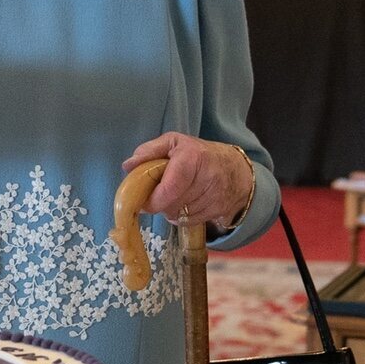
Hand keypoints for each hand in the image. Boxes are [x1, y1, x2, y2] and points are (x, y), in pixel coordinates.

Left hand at [121, 133, 253, 227]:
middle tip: (159, 194)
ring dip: (171, 210)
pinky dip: (182, 216)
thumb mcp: (173, 142)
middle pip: (173, 205)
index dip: (154, 199)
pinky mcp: (220, 210)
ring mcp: (216, 196)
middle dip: (161, 203)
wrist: (236, 169)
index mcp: (193, 157)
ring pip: (180, 215)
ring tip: (175, 195)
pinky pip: (190, 221)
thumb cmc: (198, 153)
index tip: (144, 201)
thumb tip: (128, 166)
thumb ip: (149, 151)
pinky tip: (185, 203)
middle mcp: (208, 177)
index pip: (170, 188)